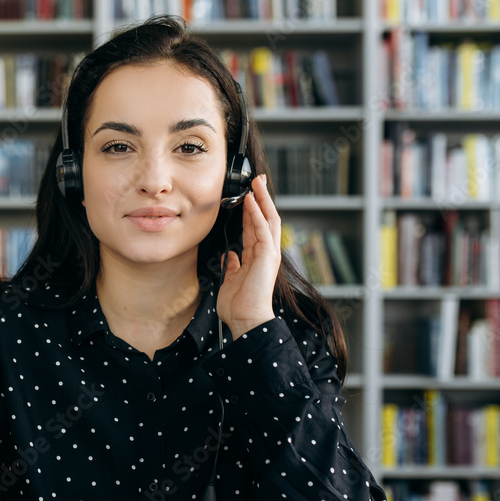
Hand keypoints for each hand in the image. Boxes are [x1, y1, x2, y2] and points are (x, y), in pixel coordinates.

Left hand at [216, 174, 281, 339]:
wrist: (246, 320)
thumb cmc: (239, 305)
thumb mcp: (231, 280)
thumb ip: (232, 266)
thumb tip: (230, 256)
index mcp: (257, 257)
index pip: (254, 227)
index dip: (251, 210)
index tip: (247, 196)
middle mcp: (266, 253)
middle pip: (266, 218)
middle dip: (262, 198)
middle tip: (257, 180)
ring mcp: (269, 253)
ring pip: (268, 219)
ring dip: (262, 199)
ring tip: (256, 182)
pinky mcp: (268, 256)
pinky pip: (261, 230)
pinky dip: (256, 213)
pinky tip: (251, 200)